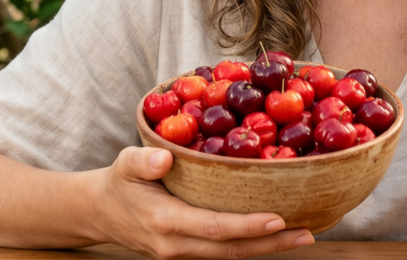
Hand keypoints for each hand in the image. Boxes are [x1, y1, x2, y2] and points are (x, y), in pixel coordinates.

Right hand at [93, 147, 314, 259]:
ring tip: (303, 236)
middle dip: (271, 244)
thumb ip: (142, 161)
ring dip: (267, 248)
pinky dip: (251, 245)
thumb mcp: (123, 164)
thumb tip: (164, 156)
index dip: (247, 226)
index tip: (278, 219)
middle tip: (308, 233)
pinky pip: (223, 252)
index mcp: (164, 222)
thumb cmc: (117, 183)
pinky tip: (275, 236)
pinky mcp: (188, 253)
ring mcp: (182, 254)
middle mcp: (176, 245)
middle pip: (230, 250)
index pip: (213, 227)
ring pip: (230, 256)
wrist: (99, 214)